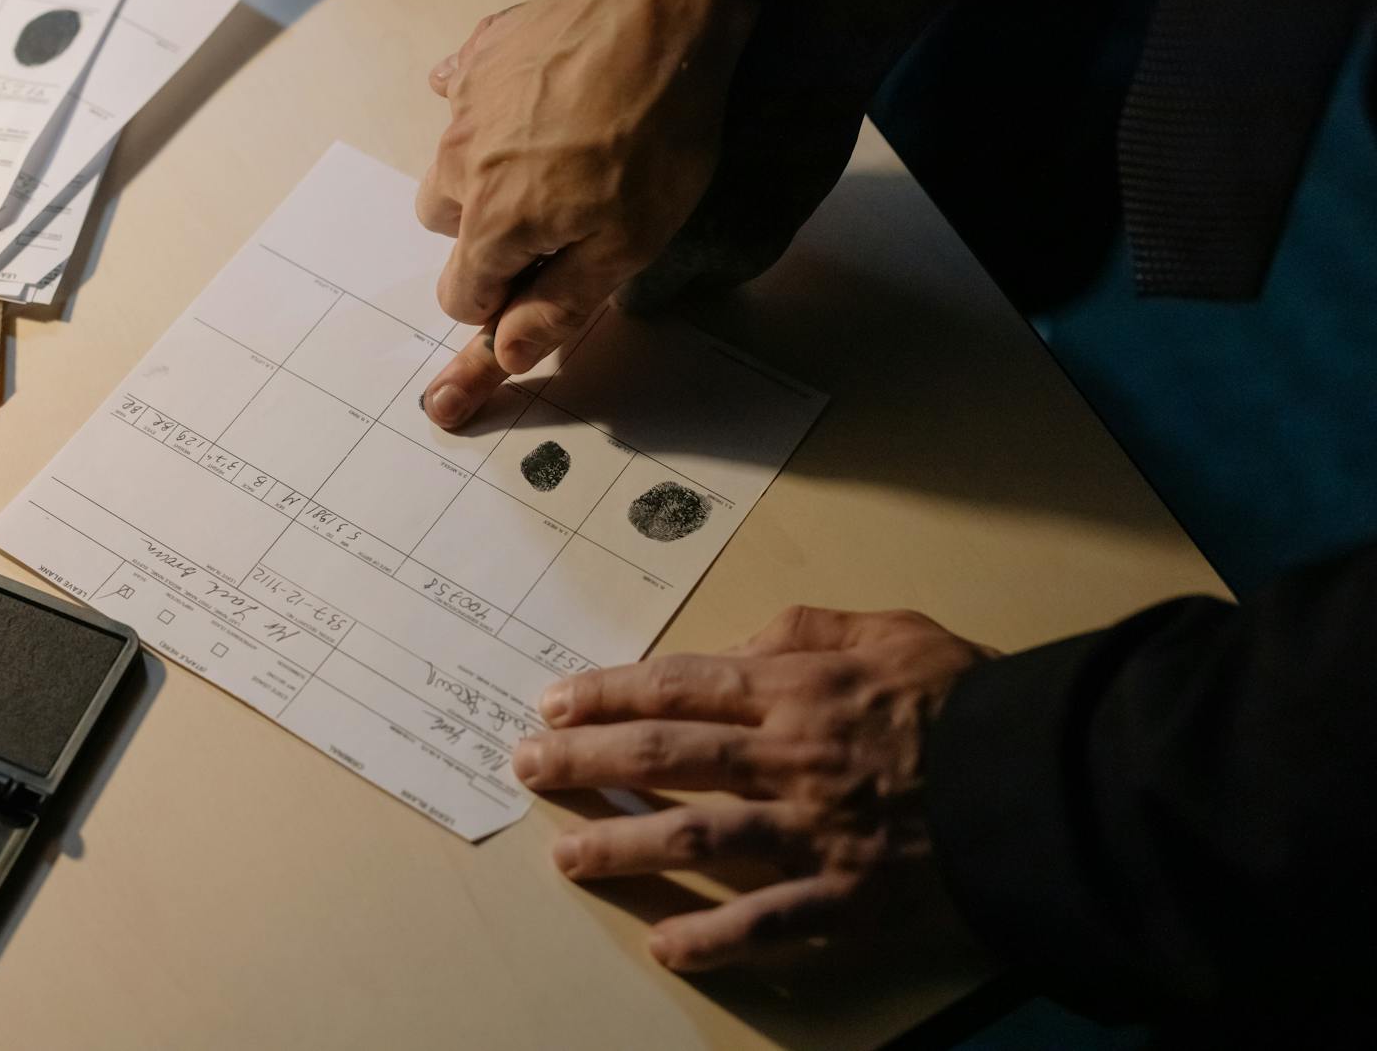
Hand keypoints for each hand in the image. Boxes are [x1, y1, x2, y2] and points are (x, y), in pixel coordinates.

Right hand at [415, 0, 752, 429]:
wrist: (660, 6)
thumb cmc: (655, 134)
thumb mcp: (628, 243)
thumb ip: (559, 303)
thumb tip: (506, 354)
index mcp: (493, 222)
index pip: (460, 296)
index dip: (501, 302)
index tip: (546, 280)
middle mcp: (459, 164)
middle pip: (448, 227)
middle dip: (490, 233)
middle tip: (560, 211)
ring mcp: (463, 102)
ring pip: (453, 162)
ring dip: (488, 171)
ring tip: (557, 150)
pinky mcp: (478, 52)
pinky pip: (461, 93)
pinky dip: (489, 107)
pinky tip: (537, 96)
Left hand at [513, 606, 993, 970]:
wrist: (1044, 777)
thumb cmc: (969, 698)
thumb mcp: (892, 629)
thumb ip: (810, 628)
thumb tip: (742, 639)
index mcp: (797, 689)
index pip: (677, 687)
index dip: (606, 693)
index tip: (554, 701)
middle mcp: (789, 757)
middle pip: (663, 756)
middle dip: (584, 760)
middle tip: (527, 765)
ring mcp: (814, 832)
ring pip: (695, 838)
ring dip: (622, 846)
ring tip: (565, 853)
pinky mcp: (847, 896)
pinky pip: (768, 923)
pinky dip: (715, 939)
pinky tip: (664, 943)